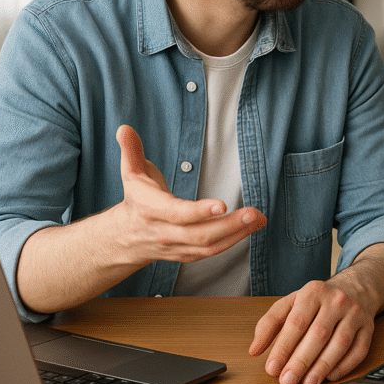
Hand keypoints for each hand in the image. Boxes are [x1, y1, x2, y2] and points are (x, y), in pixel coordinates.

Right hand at [113, 125, 265, 265]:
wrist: (125, 238)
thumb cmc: (137, 200)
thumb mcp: (131, 174)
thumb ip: (131, 151)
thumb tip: (125, 128)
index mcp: (151, 210)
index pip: (177, 213)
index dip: (199, 211)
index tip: (222, 205)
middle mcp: (165, 232)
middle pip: (199, 234)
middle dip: (229, 225)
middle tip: (253, 213)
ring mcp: (177, 246)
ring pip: (209, 246)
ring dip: (237, 234)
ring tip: (258, 219)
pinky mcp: (188, 254)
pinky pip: (212, 252)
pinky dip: (233, 241)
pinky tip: (251, 228)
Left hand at [248, 278, 374, 383]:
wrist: (355, 287)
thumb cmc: (318, 300)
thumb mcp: (291, 302)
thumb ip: (269, 324)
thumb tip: (254, 349)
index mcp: (313, 292)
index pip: (296, 322)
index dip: (283, 347)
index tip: (272, 368)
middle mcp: (336, 301)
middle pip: (319, 334)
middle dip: (301, 361)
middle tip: (287, 381)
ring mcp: (355, 313)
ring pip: (341, 342)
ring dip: (323, 366)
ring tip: (308, 383)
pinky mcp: (368, 326)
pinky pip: (360, 349)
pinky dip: (346, 365)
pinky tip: (331, 376)